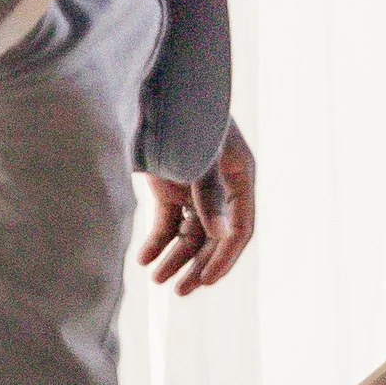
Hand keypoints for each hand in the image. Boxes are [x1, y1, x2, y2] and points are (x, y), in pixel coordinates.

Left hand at [137, 121, 255, 295]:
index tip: (206, 282)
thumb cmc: (184, 120)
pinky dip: (157, 241)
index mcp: (240, 178)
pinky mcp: (170, 187)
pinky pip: (168, 223)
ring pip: (190, 234)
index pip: (240, 228)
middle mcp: (222, 187)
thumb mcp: (200, 158)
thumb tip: (223, 236)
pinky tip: (144, 259)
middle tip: (180, 292)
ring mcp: (195, 188)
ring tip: (156, 279)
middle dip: (197, 265)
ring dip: (175, 258)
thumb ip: (211, 196)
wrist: (151, 92)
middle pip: (215, 237)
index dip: (225, 258)